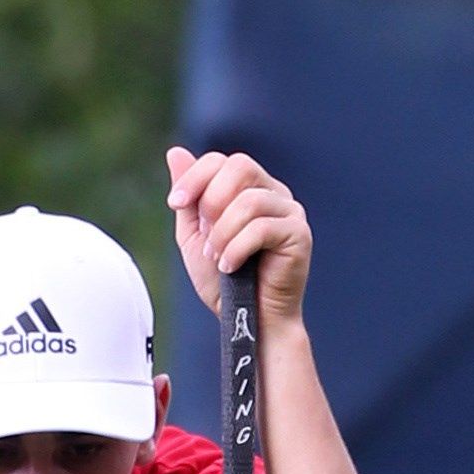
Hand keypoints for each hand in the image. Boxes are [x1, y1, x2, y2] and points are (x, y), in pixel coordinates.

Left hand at [166, 147, 312, 326]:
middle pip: (240, 166)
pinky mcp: (299, 234)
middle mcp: (274, 193)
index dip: (195, 177)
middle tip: (205, 235)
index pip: (222, 161)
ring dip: (223, 233)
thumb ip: (189, 197)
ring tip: (218, 258)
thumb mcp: (195, 235)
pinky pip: (262, 228)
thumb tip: (175, 152)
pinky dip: (237, 249)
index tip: (174, 203)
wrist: (247, 321)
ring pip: (249, 201)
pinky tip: (231, 267)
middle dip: (211, 200)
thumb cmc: (224, 281)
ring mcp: (290, 211)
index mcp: (250, 188)